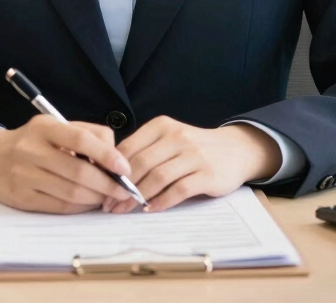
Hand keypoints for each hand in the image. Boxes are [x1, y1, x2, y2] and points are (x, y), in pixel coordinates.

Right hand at [0, 116, 133, 213]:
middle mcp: (32, 150)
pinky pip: (59, 206)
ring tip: (108, 197)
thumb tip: (115, 154)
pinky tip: (88, 203)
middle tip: (123, 189)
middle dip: (106, 184)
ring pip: (70, 192)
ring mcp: (25, 175)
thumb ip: (87, 133)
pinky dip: (80, 207)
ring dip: (95, 198)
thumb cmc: (32, 141)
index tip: (125, 168)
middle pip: (78, 171)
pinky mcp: (22, 198)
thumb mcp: (54, 126)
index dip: (106, 155)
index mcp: (44, 127)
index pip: (80, 140)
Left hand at [108, 117, 281, 213]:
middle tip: (110, 204)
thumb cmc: (193, 147)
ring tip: (125, 209)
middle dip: (122, 187)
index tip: (101, 186)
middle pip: (141, 163)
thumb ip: (146, 150)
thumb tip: (112, 172)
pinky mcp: (207, 174)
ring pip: (157, 177)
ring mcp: (193, 154)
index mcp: (162, 125)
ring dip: (138, 197)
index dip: (112, 168)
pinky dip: (161, 202)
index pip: (129, 146)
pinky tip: (151, 209)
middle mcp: (177, 136)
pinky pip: (179, 190)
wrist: (235, 149)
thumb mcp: (170, 138)